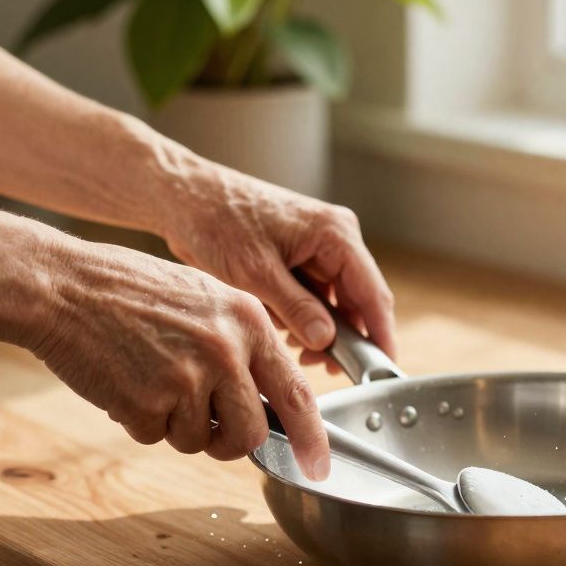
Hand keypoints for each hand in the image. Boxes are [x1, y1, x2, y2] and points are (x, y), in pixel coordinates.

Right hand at [25, 240, 329, 477]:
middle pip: (250, 434)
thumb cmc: (130, 291)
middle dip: (229, 442)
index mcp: (249, 322)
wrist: (63, 286)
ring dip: (175, 426)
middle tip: (204, 426)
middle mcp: (227, 351)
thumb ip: (241, 345)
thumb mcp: (206, 300)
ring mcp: (188, 379)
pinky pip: (155, 436)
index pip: (297, 393)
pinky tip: (124, 380)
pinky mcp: (147, 402)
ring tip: (150, 379)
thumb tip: (267, 401)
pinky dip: (140, 420)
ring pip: (199, 440)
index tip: (319, 466)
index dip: (311, 438)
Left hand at [158, 163, 395, 371]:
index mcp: (335, 233)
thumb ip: (296, 308)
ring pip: (337, 300)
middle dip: (346, 337)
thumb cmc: (217, 220)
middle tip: (327, 369)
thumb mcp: (256, 273)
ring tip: (301, 354)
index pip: (372, 292)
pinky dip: (307, 316)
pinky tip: (288, 333)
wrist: (184, 195)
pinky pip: (316, 294)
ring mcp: (319, 245)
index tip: (381, 369)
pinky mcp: (301, 254)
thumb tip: (327, 341)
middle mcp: (335, 236)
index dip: (380, 334)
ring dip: (323, 329)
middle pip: (358, 298)